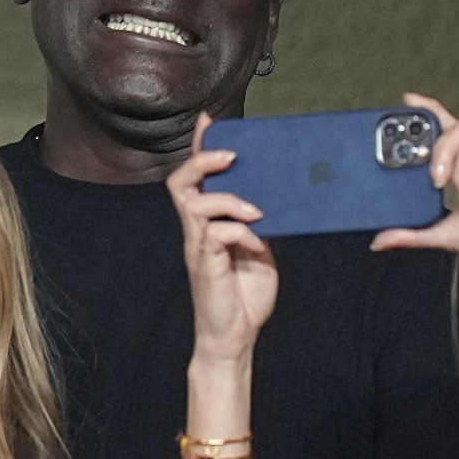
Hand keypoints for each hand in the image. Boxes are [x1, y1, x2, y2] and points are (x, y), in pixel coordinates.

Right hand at [166, 114, 279, 364]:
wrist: (235, 337)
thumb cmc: (245, 295)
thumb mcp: (261, 251)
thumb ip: (262, 226)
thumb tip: (277, 200)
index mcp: (208, 223)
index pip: (197, 177)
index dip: (202, 147)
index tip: (211, 121)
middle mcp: (196, 231)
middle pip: (181, 182)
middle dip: (203, 160)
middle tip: (231, 156)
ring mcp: (198, 247)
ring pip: (193, 204)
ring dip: (226, 198)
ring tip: (255, 208)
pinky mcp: (205, 266)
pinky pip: (214, 236)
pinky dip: (238, 232)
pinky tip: (257, 243)